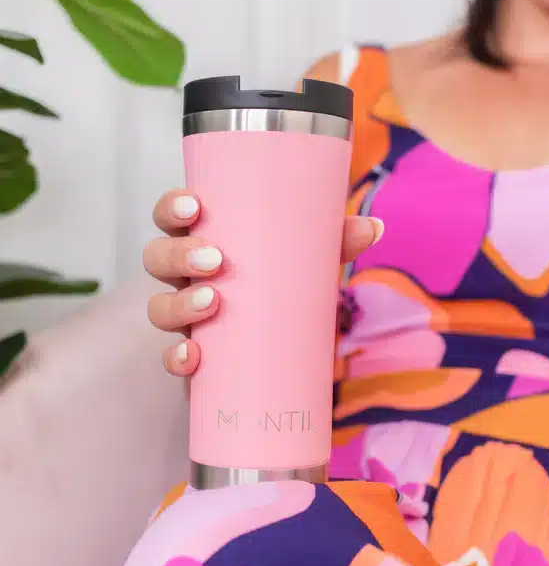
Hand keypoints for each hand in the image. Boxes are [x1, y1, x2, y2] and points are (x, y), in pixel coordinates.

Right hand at [144, 189, 383, 376]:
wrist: (286, 350)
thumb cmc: (286, 288)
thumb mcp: (309, 263)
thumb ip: (336, 242)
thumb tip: (375, 226)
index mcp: (207, 241)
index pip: (172, 216)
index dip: (172, 206)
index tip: (195, 206)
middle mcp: (187, 277)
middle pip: (157, 258)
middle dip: (179, 254)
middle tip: (216, 260)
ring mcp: (186, 317)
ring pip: (158, 306)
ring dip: (178, 303)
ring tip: (213, 302)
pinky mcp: (194, 357)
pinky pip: (170, 357)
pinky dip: (176, 358)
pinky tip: (193, 359)